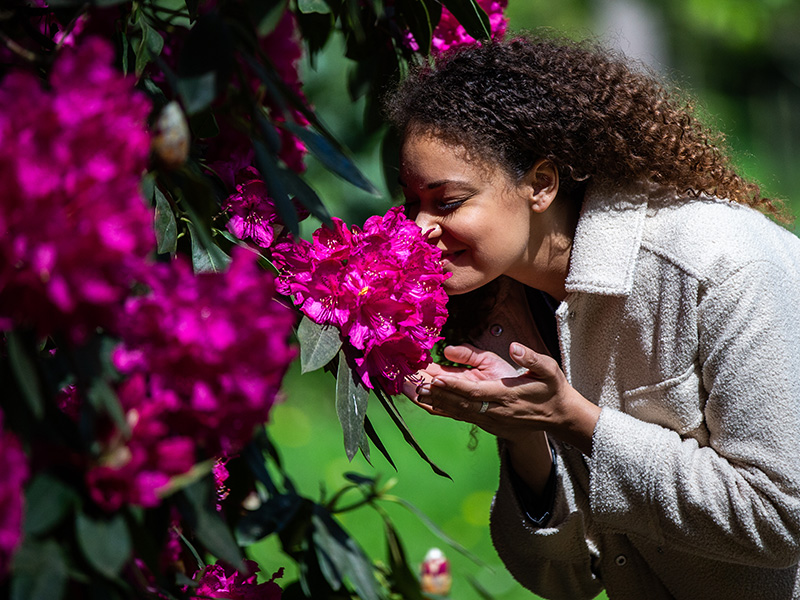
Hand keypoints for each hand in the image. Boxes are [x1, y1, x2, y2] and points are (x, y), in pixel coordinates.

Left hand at [415, 342, 600, 454]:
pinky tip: (423, 401)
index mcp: (506, 395)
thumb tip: (514, 347)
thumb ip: (530, 358)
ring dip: (431, 401)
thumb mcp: (547, 369)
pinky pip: (457, 416)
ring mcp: (488, 419)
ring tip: (408, 389)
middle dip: (432, 393)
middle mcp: (493, 411)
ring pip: (454, 411)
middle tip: (409, 382)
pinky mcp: (484, 421)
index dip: (454, 386)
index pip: (475, 392)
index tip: (435, 379)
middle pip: (457, 403)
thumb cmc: (551, 389)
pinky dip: (439, 409)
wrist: (558, 418)